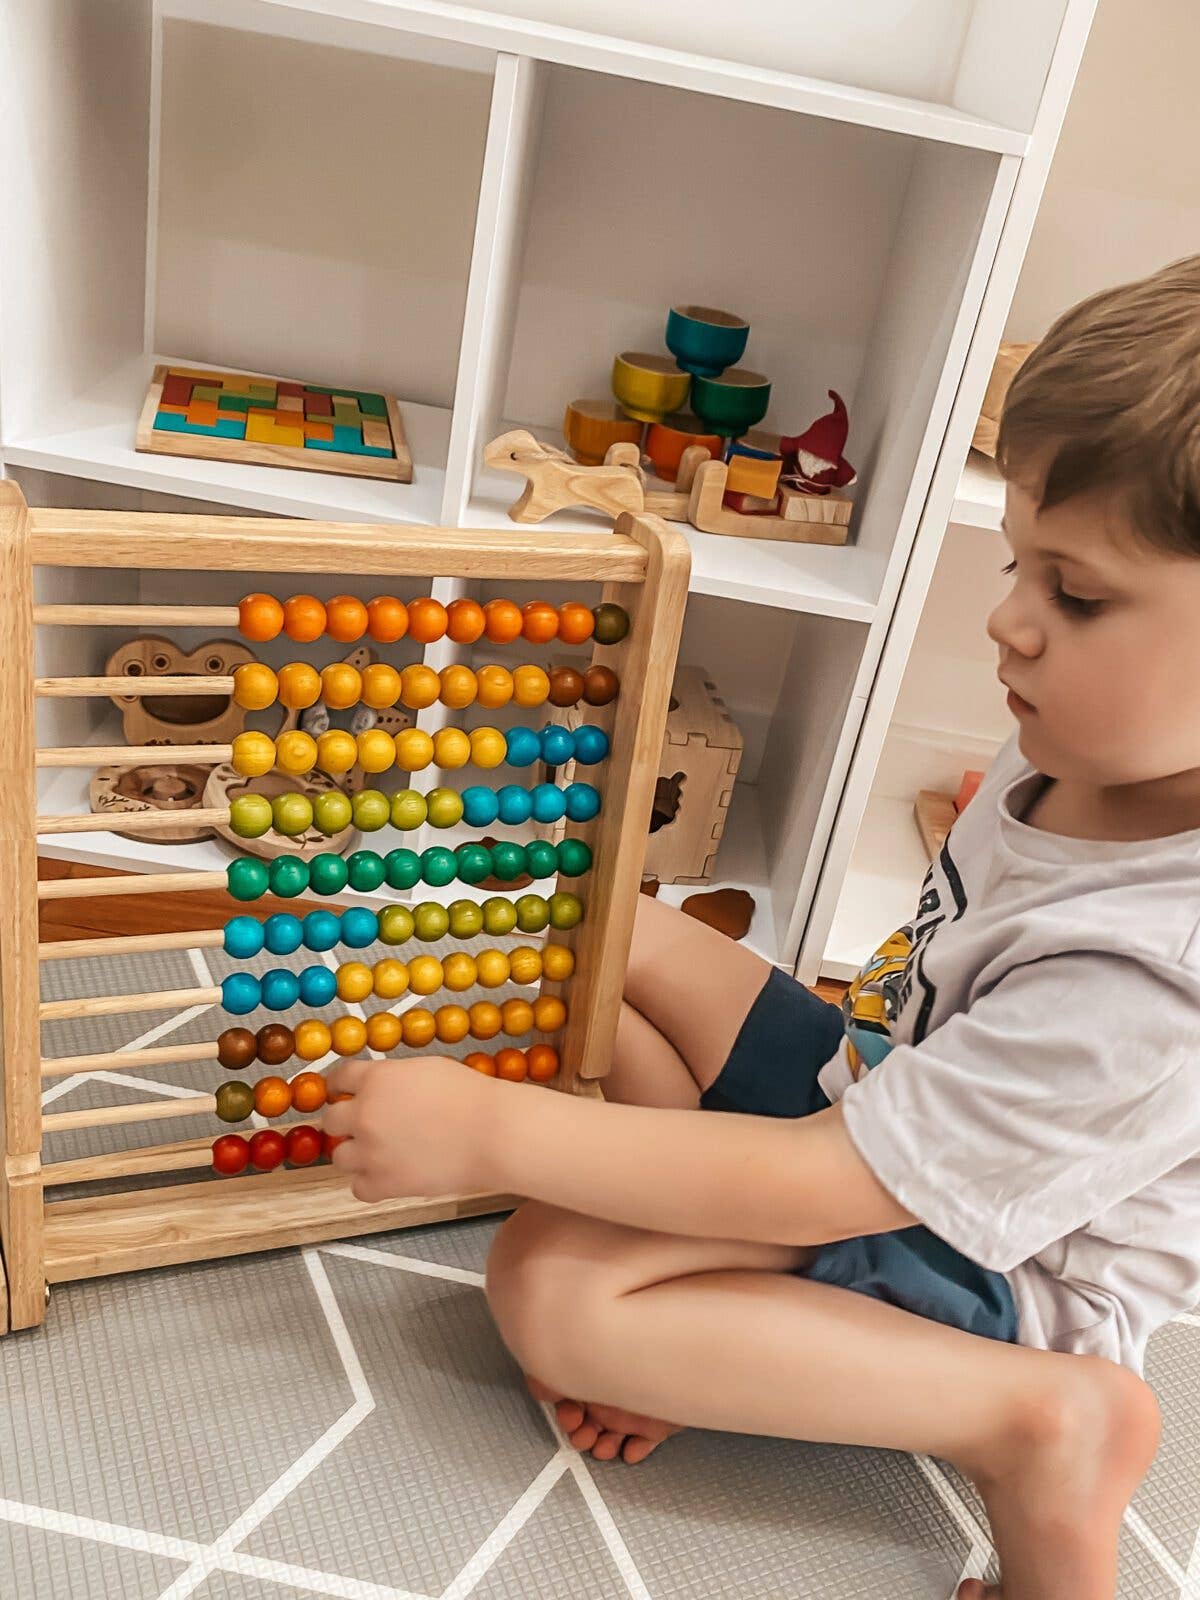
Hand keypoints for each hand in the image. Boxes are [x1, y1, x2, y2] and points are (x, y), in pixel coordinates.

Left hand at [322, 1055, 503, 1204]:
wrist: (493, 1133)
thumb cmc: (471, 1096)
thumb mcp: (425, 1069)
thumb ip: (393, 1077)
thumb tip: (379, 1085)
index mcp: (375, 1079)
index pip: (337, 1078)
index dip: (339, 1086)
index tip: (341, 1092)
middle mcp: (364, 1114)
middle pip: (330, 1119)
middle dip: (345, 1121)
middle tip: (365, 1125)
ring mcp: (370, 1152)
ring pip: (339, 1156)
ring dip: (355, 1154)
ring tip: (379, 1153)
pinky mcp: (383, 1184)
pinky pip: (358, 1188)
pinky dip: (369, 1183)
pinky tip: (388, 1174)